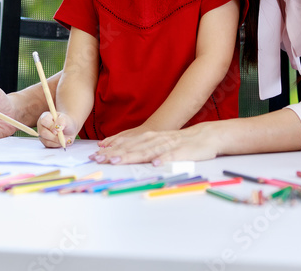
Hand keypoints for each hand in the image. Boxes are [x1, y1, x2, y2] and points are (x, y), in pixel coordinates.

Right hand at [37, 111, 76, 148]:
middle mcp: (41, 125)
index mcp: (45, 116)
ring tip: (64, 139)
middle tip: (62, 137)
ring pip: (46, 140)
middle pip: (43, 132)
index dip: (51, 126)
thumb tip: (57, 128)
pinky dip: (56, 145)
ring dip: (56, 141)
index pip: (44, 120)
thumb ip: (61, 121)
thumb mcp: (66, 119)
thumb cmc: (66, 122)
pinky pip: (48, 145)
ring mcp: (41, 134)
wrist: (69, 128)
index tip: (59, 130)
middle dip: (54, 137)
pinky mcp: (44, 141)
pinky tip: (61, 141)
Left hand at [91, 123, 218, 164]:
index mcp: (149, 139)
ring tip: (117, 160)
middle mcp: (155, 140)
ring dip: (131, 156)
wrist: (205, 136)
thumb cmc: (180, 142)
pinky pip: (172, 156)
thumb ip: (141, 148)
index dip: (110, 150)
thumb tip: (120, 153)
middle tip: (98, 159)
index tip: (95, 156)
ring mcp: (168, 145)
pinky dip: (163, 159)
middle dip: (114, 153)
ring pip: (147, 151)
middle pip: (132, 147)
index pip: (127, 144)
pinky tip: (155, 163)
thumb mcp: (158, 143)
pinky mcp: (182, 152)